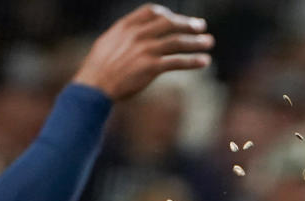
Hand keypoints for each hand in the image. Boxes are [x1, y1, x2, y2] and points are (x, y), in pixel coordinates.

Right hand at [72, 4, 212, 100]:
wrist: (95, 85)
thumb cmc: (99, 68)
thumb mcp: (108, 43)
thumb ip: (124, 36)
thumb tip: (135, 35)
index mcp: (125, 26)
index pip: (151, 11)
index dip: (166, 14)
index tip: (175, 18)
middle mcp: (137, 35)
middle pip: (168, 23)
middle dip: (187, 23)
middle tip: (201, 26)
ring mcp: (145, 50)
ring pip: (177, 41)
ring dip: (196, 41)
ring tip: (210, 42)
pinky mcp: (151, 67)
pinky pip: (177, 61)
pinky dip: (193, 61)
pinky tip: (205, 61)